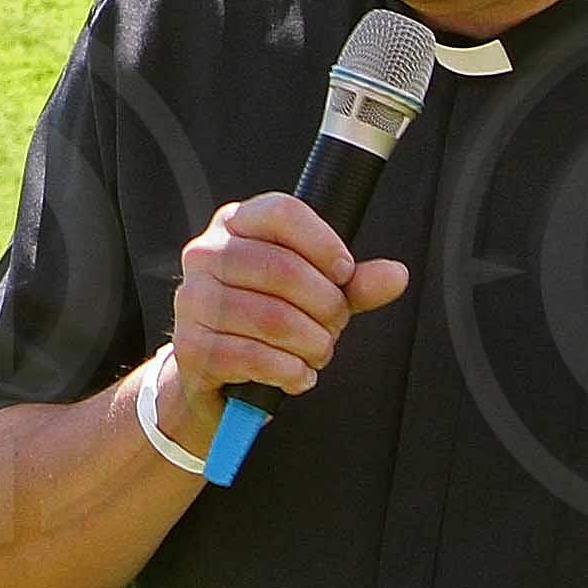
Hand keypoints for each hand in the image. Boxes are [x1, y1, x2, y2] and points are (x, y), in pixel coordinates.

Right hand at [162, 193, 408, 424]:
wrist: (212, 375)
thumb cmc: (266, 322)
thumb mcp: (313, 296)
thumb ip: (353, 284)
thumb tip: (396, 275)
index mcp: (236, 224)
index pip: (282, 212)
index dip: (323, 243)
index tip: (345, 273)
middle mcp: (206, 253)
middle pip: (282, 268)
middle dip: (325, 306)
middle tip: (333, 327)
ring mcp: (193, 299)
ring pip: (272, 317)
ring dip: (311, 344)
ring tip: (316, 353)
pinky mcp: (190, 346)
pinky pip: (254, 356)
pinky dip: (289, 371)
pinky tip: (297, 374)